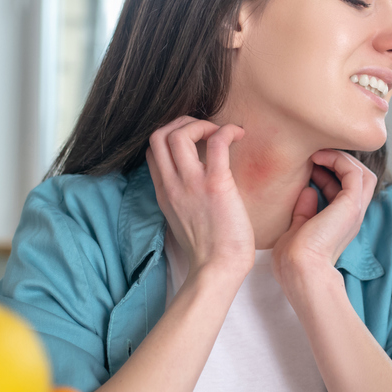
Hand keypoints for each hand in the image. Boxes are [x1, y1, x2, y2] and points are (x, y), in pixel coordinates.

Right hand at [146, 117, 253, 278]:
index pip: (152, 150)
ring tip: (219, 132)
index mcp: (164, 192)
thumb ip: (181, 196)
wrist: (218, 269)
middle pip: (158, 135)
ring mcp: (191, 184)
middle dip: (181, 123)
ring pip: (178, 134)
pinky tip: (239, 135)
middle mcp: (172, 185)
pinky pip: (216, 143)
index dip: (171, 135)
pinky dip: (227, 130)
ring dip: (200, 124)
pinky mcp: (216, 184)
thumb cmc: (209, 248)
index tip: (194, 139)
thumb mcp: (182, 218)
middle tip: (205, 130)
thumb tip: (196, 180)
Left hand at [272, 149, 376, 302]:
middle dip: (339, 162)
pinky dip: (338, 159)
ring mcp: (354, 210)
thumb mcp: (297, 228)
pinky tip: (318, 158)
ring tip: (318, 153)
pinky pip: (353, 171)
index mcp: (340, 222)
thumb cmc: (292, 258)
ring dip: (341, 158)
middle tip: (314, 155)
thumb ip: (304, 210)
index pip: (344, 189)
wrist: (299, 270)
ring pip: (362, 172)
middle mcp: (351, 215)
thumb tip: (307, 190)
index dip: (328, 173)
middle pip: (359, 178)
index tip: (307, 167)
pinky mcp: (351, 205)